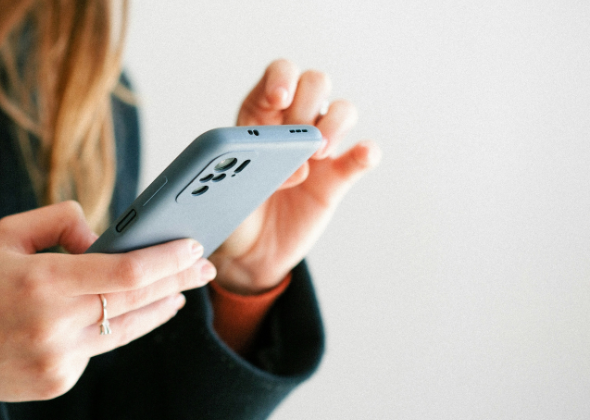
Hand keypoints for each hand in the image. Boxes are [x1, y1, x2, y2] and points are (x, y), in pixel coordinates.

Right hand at [0, 201, 215, 400]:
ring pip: (129, 329)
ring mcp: (60, 358)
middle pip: (140, 300)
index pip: (127, 271)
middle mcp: (55, 323)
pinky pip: (101, 348)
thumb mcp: (9, 233)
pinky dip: (116, 326)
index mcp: (42, 281)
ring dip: (161, 307)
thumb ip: (61, 221)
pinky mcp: (60, 380)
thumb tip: (105, 239)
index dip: (168, 259)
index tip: (194, 245)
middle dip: (179, 280)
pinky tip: (127, 313)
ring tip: (181, 291)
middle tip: (205, 267)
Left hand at [210, 59, 380, 294]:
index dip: (282, 77)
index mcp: (259, 116)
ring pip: (343, 110)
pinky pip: (362, 155)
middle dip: (309, 102)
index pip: (278, 75)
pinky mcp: (338, 176)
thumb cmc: (231, 212)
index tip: (279, 98)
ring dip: (336, 123)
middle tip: (298, 136)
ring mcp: (319, 148)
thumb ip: (248, 171)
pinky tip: (361, 156)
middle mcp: (293, 124)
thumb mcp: (222, 190)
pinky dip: (366, 151)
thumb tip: (291, 166)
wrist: (248, 252)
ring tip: (318, 153)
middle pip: (315, 83)